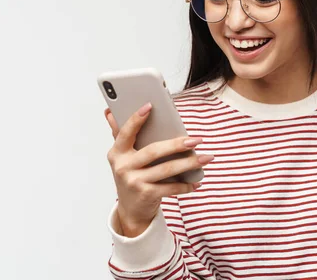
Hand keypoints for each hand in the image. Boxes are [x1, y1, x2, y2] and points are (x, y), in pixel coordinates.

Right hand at [104, 104, 213, 236]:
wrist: (131, 210)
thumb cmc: (132, 176)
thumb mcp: (123, 157)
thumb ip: (120, 135)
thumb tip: (110, 111)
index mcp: (117, 153)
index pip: (125, 132)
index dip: (136, 119)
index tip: (150, 106)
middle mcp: (123, 167)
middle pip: (154, 151)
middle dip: (177, 144)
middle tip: (197, 139)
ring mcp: (134, 182)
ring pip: (167, 169)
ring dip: (189, 163)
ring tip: (206, 157)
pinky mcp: (146, 195)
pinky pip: (170, 187)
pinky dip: (186, 184)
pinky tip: (197, 181)